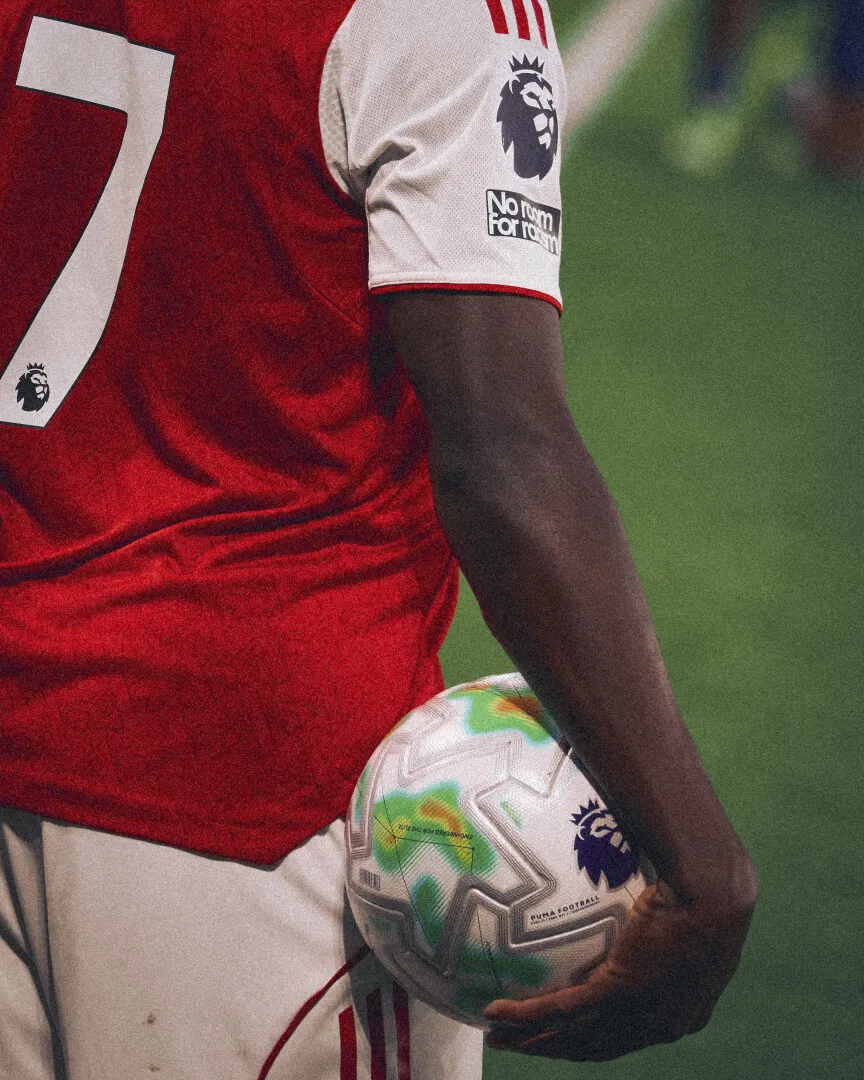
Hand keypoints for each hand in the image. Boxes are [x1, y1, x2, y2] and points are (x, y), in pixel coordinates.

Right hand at [483, 878, 756, 1060]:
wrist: (713, 887)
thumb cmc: (707, 886)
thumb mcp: (686, 919)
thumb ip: (661, 924)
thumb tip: (637, 897)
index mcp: (680, 1013)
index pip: (626, 1037)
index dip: (591, 1038)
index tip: (561, 1032)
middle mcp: (660, 1024)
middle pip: (594, 1047)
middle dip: (551, 1047)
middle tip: (515, 1042)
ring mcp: (640, 1010)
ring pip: (574, 1036)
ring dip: (531, 1040)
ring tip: (498, 1036)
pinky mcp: (620, 988)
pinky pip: (563, 1008)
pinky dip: (528, 1014)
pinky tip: (500, 1011)